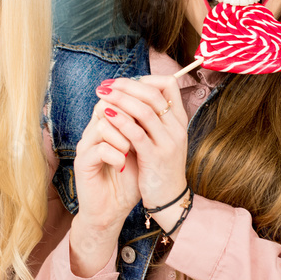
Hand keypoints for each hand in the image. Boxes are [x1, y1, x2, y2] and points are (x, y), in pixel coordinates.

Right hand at [68, 92, 141, 276]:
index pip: (116, 98)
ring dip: (124, 137)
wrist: (111, 212)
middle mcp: (93, 132)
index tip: (150, 117)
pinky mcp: (82, 162)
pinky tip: (122, 166)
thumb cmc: (127, 182)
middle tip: (142, 132)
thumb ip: (145, 131)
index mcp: (106, 126)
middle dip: (129, 117)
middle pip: (106, 105)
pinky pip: (100, 148)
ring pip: (103, 125)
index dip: (134, 103)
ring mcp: (86, 146)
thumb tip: (162, 109)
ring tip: (131, 152)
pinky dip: (116, 156)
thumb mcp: (141, 153)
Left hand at [94, 76, 188, 213]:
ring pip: (144, 110)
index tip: (123, 83)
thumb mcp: (161, 139)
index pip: (168, 85)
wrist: (169, 200)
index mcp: (179, 120)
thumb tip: (129, 95)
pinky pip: (136, 134)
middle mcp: (177, 128)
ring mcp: (168, 142)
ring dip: (120, 99)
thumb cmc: (160, 167)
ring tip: (102, 95)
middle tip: (105, 85)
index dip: (144, 79)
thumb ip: (151, 119)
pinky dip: (120, 121)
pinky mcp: (155, 158)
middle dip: (126, 86)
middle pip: (153, 94)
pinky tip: (106, 115)